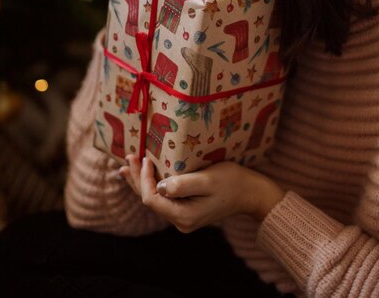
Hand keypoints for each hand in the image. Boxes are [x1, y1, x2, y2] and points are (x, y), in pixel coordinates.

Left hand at [119, 156, 284, 232]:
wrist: (251, 193)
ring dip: (142, 181)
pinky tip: (147, 175)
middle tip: (127, 158)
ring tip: (128, 166)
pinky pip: (164, 198)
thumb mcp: (208, 180)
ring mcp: (183, 217)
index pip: (152, 199)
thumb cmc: (232, 182)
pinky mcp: (187, 210)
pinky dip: (153, 184)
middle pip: (150, 201)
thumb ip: (183, 184)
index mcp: (183, 216)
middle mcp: (180, 221)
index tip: (145, 158)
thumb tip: (159, 185)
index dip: (144, 179)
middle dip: (137, 179)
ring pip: (155, 199)